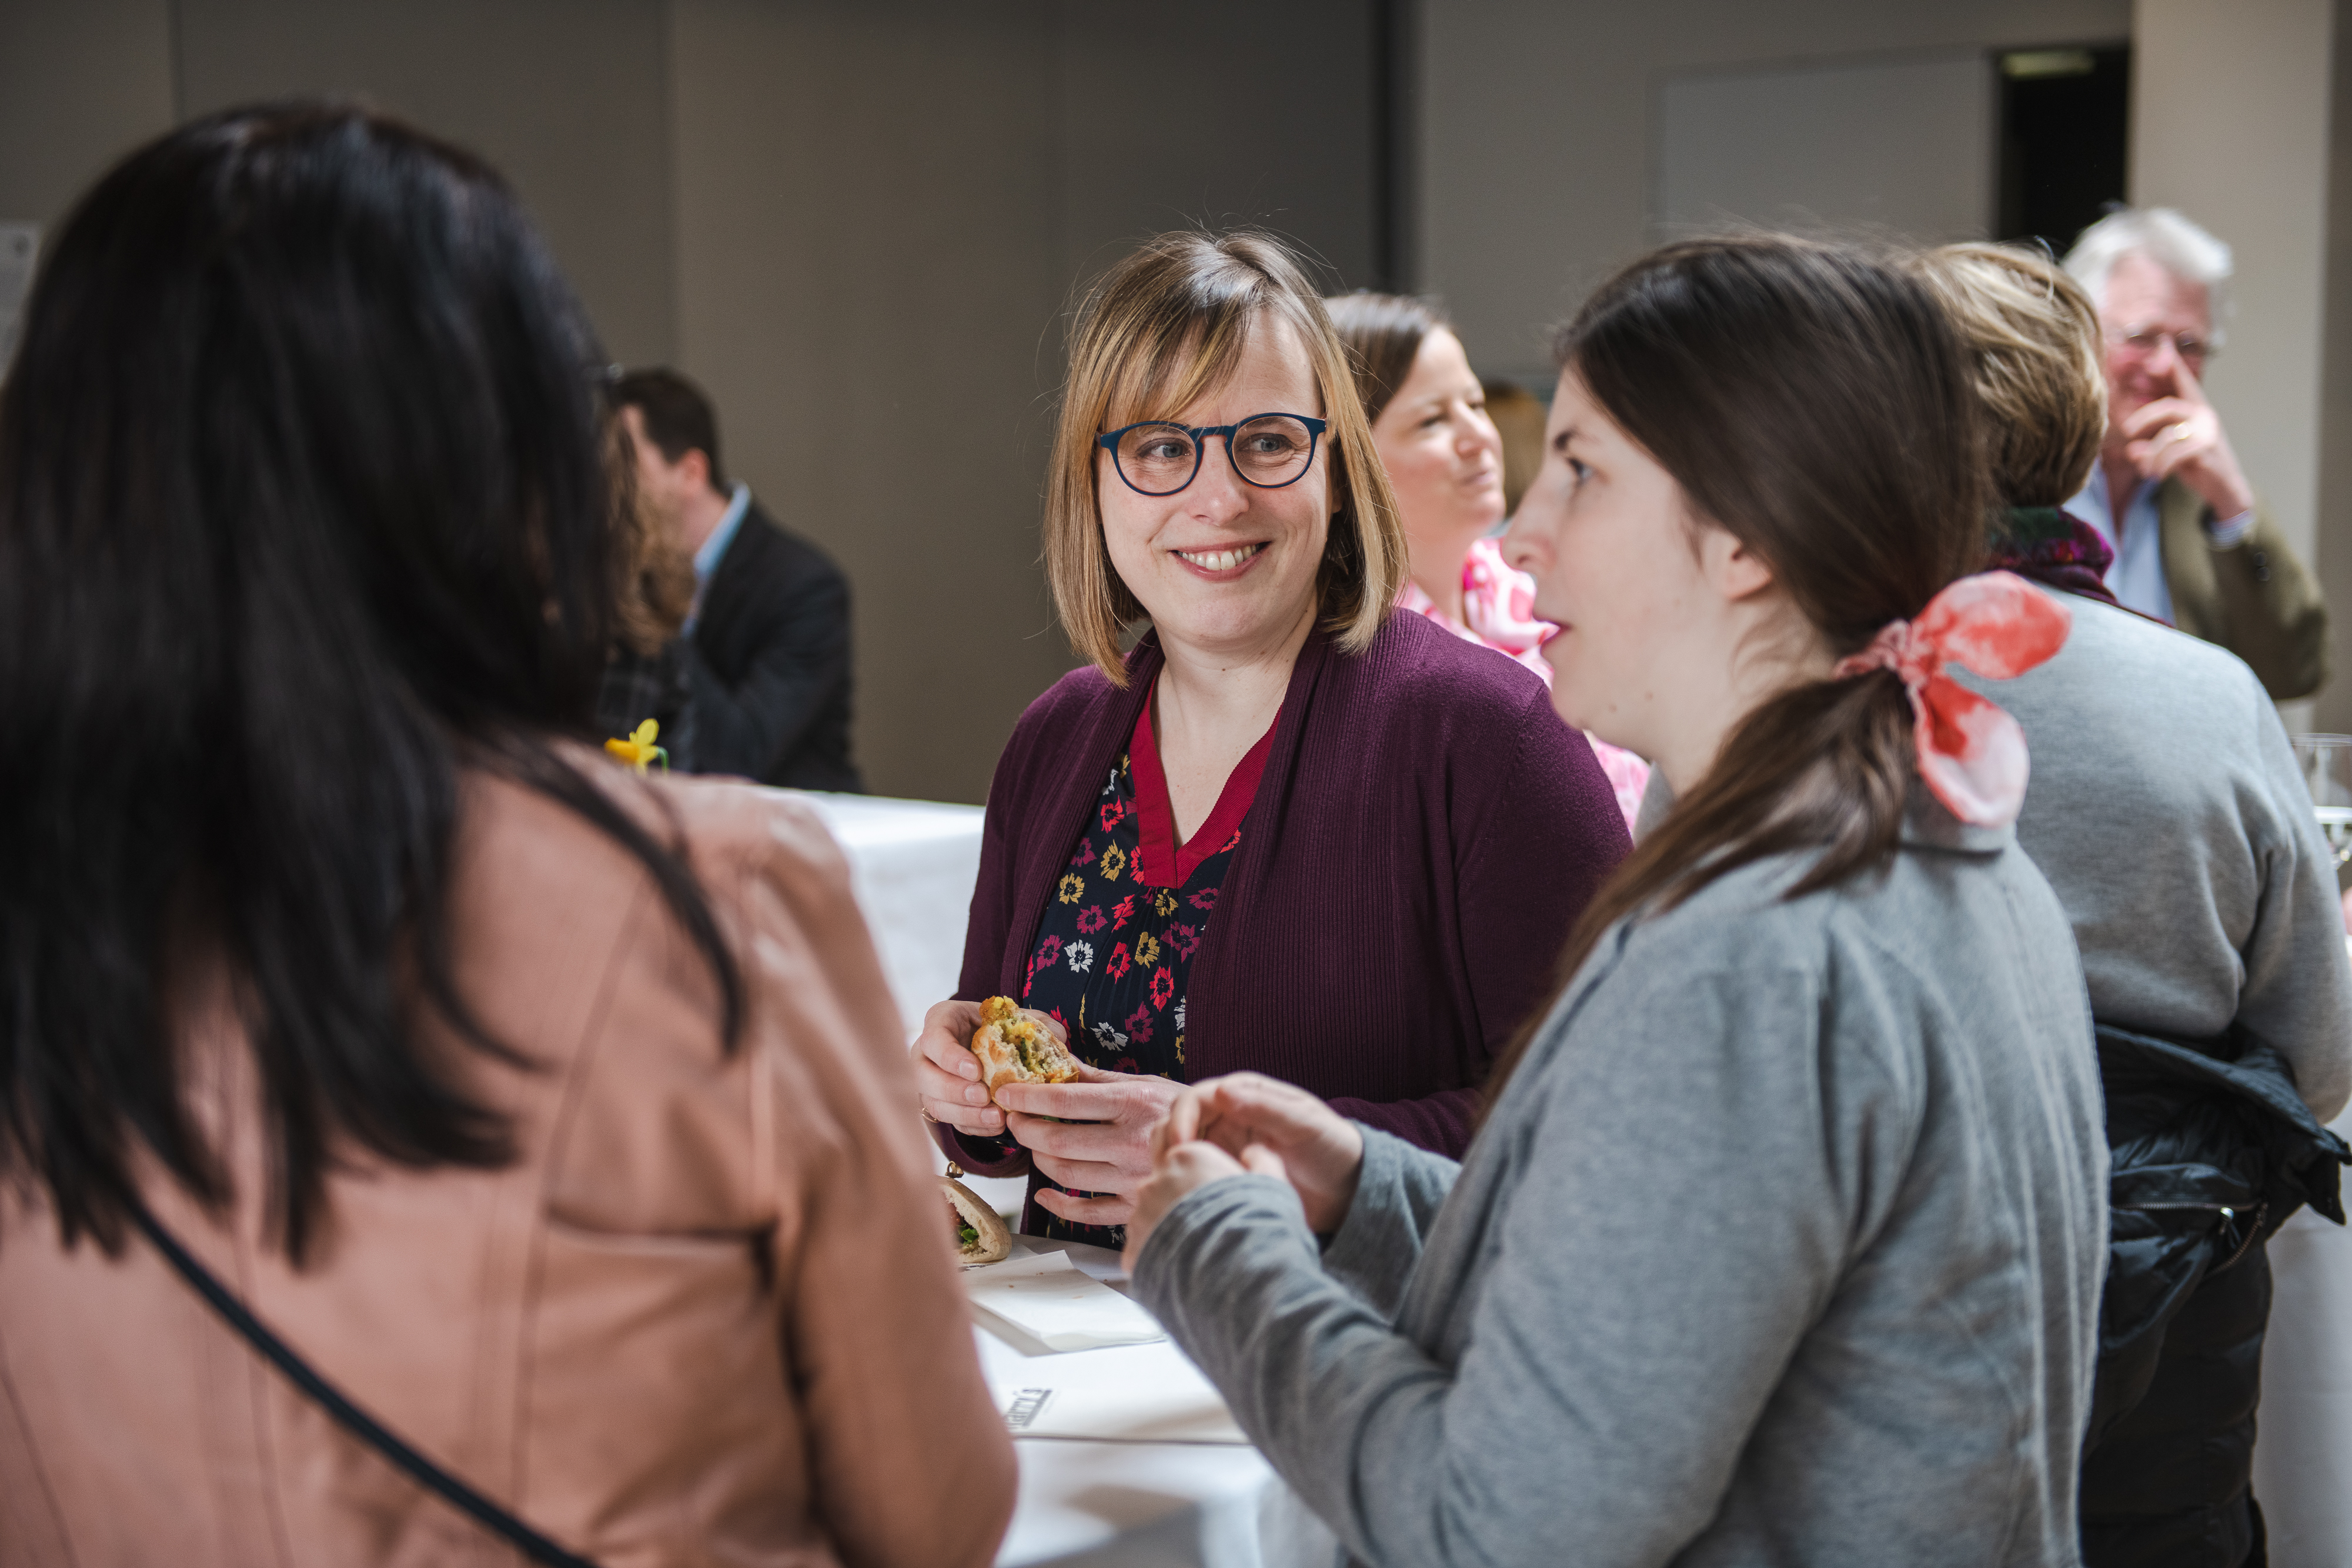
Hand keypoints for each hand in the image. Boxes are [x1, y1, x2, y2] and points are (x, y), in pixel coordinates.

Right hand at [912, 997, 1061, 1139]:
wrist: (991, 1046)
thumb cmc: (1000, 1027)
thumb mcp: (1017, 1016)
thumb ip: (1038, 1022)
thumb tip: (1058, 1036)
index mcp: (941, 1021)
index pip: (933, 1038)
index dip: (950, 1057)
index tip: (976, 1070)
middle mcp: (926, 1053)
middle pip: (923, 1076)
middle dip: (953, 1089)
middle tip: (984, 1096)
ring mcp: (929, 1082)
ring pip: (934, 1103)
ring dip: (964, 1114)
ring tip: (996, 1117)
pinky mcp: (941, 1104)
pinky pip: (950, 1121)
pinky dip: (973, 1126)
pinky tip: (996, 1125)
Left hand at [997, 1064, 1182, 1226]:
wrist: (1224, 1147)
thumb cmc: (1181, 1111)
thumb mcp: (1144, 1083)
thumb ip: (1097, 1077)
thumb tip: (1056, 1061)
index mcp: (1133, 1103)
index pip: (1065, 1100)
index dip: (1027, 1097)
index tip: (1006, 1093)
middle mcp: (1132, 1142)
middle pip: (1058, 1142)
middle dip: (1025, 1130)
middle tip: (1014, 1120)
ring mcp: (1133, 1177)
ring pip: (1067, 1175)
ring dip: (1039, 1160)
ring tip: (1034, 1146)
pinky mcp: (1135, 1205)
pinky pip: (1087, 1212)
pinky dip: (1059, 1204)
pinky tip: (1046, 1193)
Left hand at [1121, 1139, 1286, 1274]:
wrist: (1235, 1279)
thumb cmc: (1256, 1229)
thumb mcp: (1273, 1185)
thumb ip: (1262, 1161)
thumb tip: (1253, 1153)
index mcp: (1189, 1156)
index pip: (1191, 1160)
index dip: (1211, 1182)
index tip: (1226, 1201)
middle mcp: (1156, 1181)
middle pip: (1169, 1188)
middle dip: (1187, 1205)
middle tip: (1214, 1229)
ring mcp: (1139, 1216)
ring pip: (1154, 1219)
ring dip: (1172, 1232)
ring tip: (1201, 1254)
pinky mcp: (1132, 1250)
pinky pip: (1145, 1250)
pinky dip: (1161, 1259)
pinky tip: (1186, 1270)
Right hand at [1157, 1072, 1364, 1232]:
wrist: (1347, 1191)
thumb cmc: (1332, 1149)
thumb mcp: (1305, 1125)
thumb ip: (1265, 1107)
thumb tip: (1221, 1092)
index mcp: (1244, 1094)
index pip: (1195, 1098)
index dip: (1182, 1119)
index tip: (1181, 1147)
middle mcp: (1227, 1117)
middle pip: (1177, 1122)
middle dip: (1169, 1143)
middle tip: (1171, 1173)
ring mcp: (1223, 1147)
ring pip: (1177, 1149)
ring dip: (1170, 1164)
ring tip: (1177, 1188)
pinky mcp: (1223, 1175)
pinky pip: (1191, 1175)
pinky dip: (1181, 1183)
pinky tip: (1185, 1200)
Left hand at [2120, 357, 2253, 520]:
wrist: (2224, 487)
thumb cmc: (2194, 462)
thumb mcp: (2171, 448)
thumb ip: (2151, 443)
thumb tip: (2131, 450)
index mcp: (2195, 408)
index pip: (2182, 380)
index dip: (2172, 362)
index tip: (2163, 340)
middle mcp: (2204, 416)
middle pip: (2168, 407)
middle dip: (2143, 420)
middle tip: (2127, 431)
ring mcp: (2208, 433)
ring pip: (2168, 436)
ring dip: (2151, 456)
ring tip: (2146, 469)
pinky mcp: (2207, 451)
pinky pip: (2175, 455)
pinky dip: (2159, 465)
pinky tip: (2155, 474)